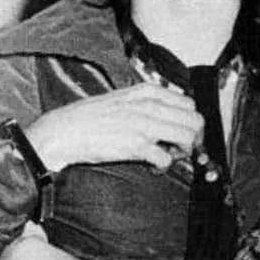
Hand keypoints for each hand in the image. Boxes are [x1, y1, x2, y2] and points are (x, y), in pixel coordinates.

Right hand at [25, 83, 202, 171]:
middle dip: (192, 138)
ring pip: (188, 138)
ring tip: (166, 157)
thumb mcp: (124, 98)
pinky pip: (167, 159)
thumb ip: (149, 103)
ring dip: (182, 153)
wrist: (64, 131)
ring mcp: (144, 124)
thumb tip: (172, 117)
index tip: (180, 134)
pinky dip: (164, 167)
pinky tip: (152, 168)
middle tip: (178, 149)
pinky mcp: (136, 145)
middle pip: (195, 121)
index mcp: (148, 91)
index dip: (189, 122)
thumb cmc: (92, 117)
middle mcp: (150, 105)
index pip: (190, 104)